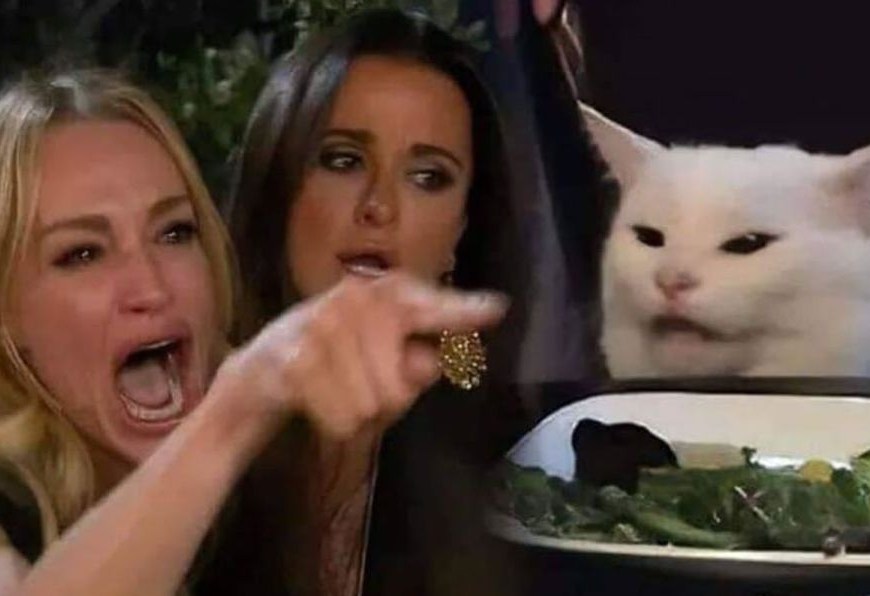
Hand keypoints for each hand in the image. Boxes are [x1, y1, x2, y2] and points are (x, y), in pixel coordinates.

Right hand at [215, 273, 507, 440]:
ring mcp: (322, 326)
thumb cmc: (334, 364)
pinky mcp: (294, 359)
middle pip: (400, 388)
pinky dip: (334, 425)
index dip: (462, 310)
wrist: (259, 374)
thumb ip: (415, 362)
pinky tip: (315, 403)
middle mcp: (354, 300)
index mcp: (383, 296)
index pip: (430, 307)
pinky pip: (342, 420)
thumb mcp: (379, 359)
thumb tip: (431, 363)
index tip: (497, 309)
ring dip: (359, 416)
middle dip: (386, 402)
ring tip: (336, 393)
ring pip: (373, 407)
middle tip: (358, 386)